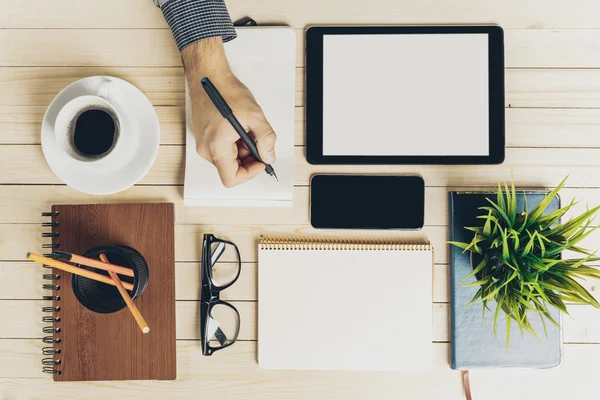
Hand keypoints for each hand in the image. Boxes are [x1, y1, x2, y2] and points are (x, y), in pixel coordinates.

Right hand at [182, 38, 276, 187]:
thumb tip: (268, 156)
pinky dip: (235, 144)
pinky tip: (239, 128)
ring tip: (248, 129)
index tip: (260, 161)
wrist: (208, 76)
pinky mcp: (205, 138)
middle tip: (258, 141)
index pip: (231, 178)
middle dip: (248, 159)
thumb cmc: (226, 91)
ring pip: (228, 160)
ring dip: (242, 150)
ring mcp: (204, 144)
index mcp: (217, 147)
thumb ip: (266, 140)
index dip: (250, 173)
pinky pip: (222, 150)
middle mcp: (206, 149)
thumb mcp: (255, 116)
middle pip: (231, 169)